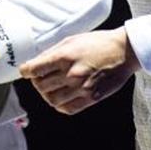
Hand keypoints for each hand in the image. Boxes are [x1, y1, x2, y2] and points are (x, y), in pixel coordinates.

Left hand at [20, 28, 140, 114]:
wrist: (124, 52)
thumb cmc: (98, 43)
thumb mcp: (71, 40)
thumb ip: (52, 53)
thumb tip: (35, 63)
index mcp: (65, 56)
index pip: (34, 69)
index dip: (26, 71)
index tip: (26, 71)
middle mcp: (72, 74)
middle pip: (40, 86)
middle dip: (36, 81)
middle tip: (40, 77)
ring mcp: (82, 88)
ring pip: (51, 100)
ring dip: (47, 94)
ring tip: (51, 87)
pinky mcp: (91, 98)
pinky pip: (67, 109)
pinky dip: (60, 105)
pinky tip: (62, 96)